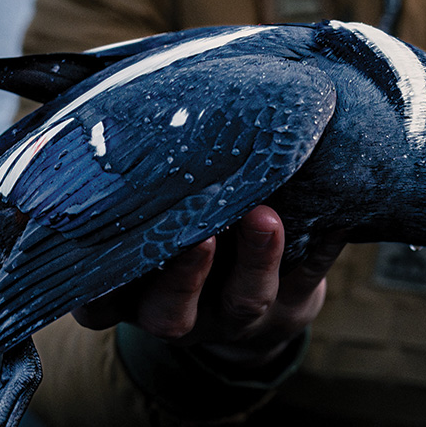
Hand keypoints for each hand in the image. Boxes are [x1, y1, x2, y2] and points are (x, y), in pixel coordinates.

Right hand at [73, 206, 344, 368]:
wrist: (258, 291)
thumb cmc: (191, 231)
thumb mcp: (157, 219)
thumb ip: (144, 185)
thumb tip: (132, 111)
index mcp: (134, 294)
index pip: (99, 305)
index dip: (93, 292)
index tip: (96, 256)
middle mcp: (180, 312)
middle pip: (169, 312)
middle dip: (183, 275)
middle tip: (198, 235)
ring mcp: (236, 315)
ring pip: (244, 300)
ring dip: (255, 258)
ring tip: (266, 216)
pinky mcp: (292, 307)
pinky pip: (307, 282)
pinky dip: (319, 250)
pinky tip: (332, 219)